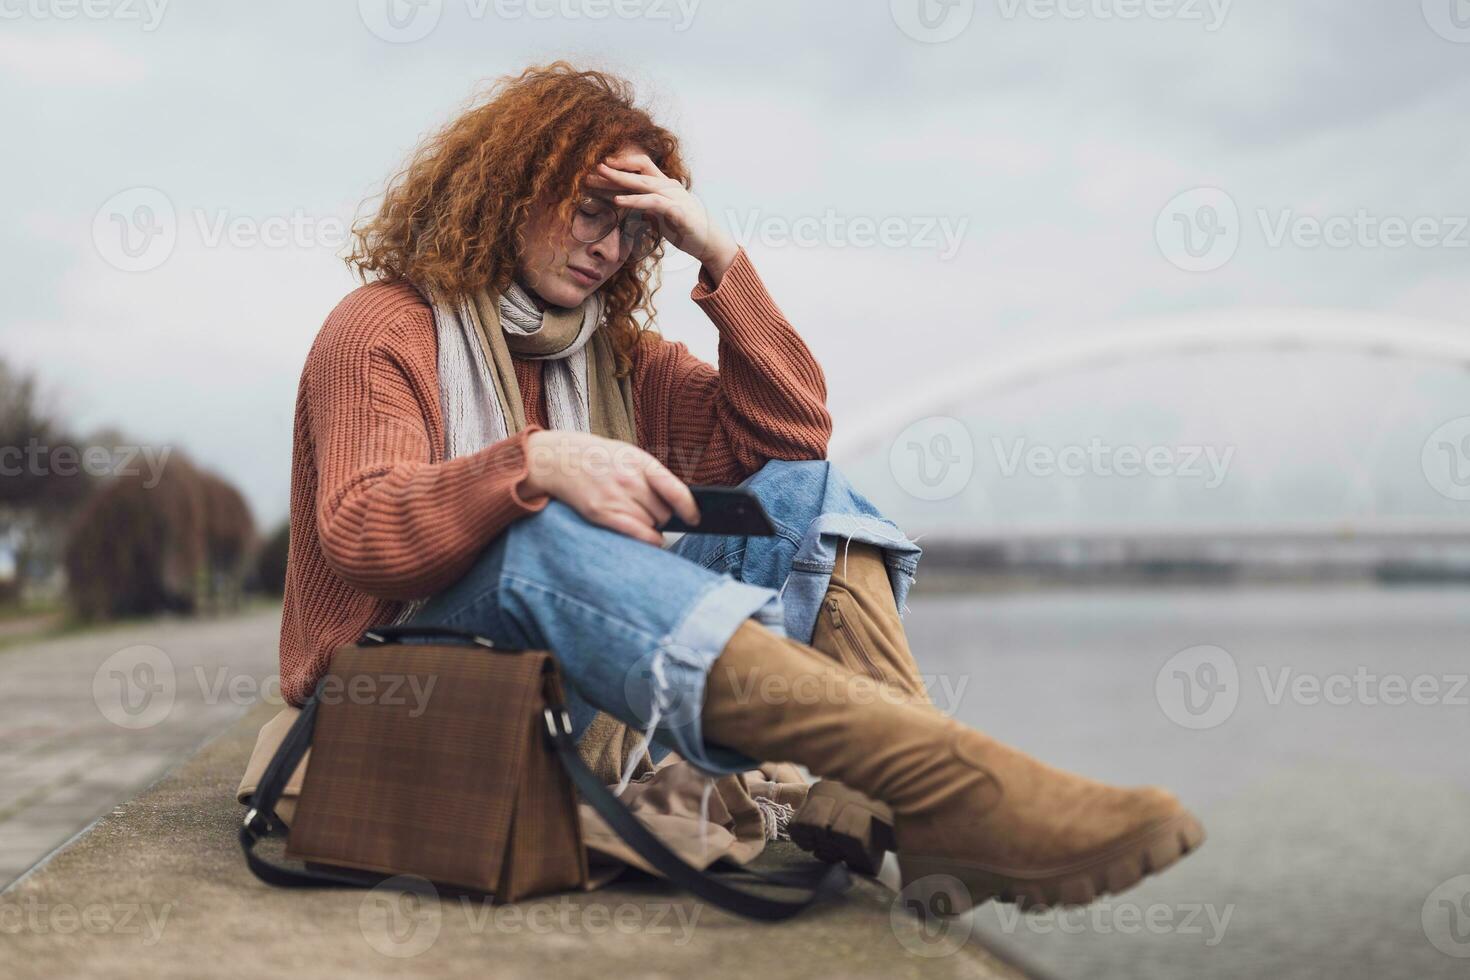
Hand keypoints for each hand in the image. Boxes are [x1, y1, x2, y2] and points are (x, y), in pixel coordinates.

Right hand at [517, 430, 699, 546]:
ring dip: (651, 526)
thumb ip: (651, 475)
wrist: (558, 458)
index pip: (675, 489)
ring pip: (651, 524)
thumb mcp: (628, 454)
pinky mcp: (601, 513)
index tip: (696, 518)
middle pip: (664, 512)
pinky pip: (635, 533)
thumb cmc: (598, 458)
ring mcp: (615, 497)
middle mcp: (629, 480)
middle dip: (664, 516)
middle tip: (654, 512)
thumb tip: (676, 503)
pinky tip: (650, 538)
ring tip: (640, 516)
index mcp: (640, 461)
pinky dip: (647, 539)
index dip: (690, 508)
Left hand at [583, 149, 738, 280]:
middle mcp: (669, 186)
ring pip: (643, 183)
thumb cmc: (685, 229)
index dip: (621, 163)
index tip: (600, 166)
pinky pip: (652, 202)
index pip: (640, 166)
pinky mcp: (677, 211)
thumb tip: (627, 204)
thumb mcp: (661, 215)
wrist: (709, 242)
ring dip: (619, 178)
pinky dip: (634, 200)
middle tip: (590, 166)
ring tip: (600, 175)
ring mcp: (674, 197)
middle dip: (614, 168)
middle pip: (638, 171)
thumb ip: (645, 206)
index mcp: (665, 185)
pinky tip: (618, 200)